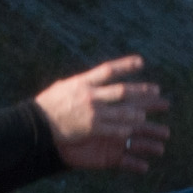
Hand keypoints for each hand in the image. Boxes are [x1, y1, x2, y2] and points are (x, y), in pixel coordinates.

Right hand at [35, 56, 170, 173]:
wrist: (36, 124)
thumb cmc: (47, 105)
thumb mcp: (62, 87)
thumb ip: (79, 83)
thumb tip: (89, 78)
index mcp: (83, 82)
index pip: (108, 70)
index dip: (126, 65)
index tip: (141, 62)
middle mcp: (90, 95)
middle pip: (121, 91)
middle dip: (141, 91)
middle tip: (156, 91)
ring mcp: (92, 112)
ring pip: (122, 111)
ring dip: (137, 112)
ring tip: (145, 114)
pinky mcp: (92, 128)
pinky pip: (114, 129)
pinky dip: (124, 129)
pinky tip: (132, 130)